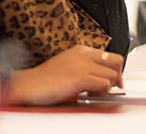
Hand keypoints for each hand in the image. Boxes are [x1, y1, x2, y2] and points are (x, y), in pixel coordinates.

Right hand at [2, 45, 123, 105]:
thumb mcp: (67, 66)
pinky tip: (91, 95)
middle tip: (111, 87)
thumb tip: (102, 77)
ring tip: (96, 93)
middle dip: (117, 76)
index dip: (115, 69)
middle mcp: (83, 54)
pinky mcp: (80, 77)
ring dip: (108, 87)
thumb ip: (84, 67)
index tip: (113, 80)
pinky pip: (104, 84)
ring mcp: (82, 64)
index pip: (110, 55)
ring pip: (112, 74)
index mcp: (80, 49)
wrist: (28, 85)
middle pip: (116, 61)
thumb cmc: (45, 79)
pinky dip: (102, 92)